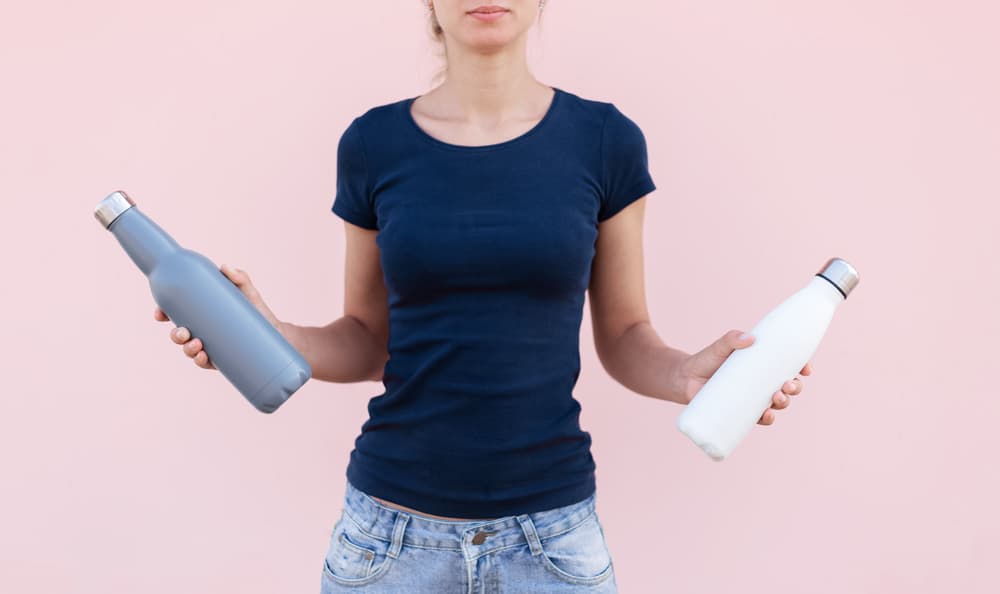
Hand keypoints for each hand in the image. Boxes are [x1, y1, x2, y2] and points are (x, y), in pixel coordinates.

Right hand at [153, 264, 285, 369]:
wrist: (276, 334)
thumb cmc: (257, 311)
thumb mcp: (248, 293)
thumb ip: (239, 278)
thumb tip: (226, 267)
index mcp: (202, 313)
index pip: (176, 313)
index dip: (163, 313)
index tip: (159, 313)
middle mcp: (202, 330)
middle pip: (179, 334)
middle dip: (175, 335)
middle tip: (183, 332)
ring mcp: (210, 345)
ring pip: (189, 349)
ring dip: (187, 349)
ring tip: (197, 345)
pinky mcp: (221, 359)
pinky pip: (205, 362)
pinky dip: (201, 361)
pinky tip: (203, 357)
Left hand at [677, 329, 812, 425]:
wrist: (685, 379)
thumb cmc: (705, 360)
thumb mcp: (720, 347)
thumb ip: (731, 338)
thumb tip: (749, 338)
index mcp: (763, 365)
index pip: (789, 367)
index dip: (802, 368)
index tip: (806, 368)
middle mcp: (762, 383)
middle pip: (789, 387)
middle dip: (795, 388)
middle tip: (786, 385)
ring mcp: (753, 398)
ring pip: (778, 403)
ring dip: (784, 403)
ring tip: (776, 398)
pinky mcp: (741, 411)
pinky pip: (760, 418)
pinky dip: (767, 418)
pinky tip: (766, 415)